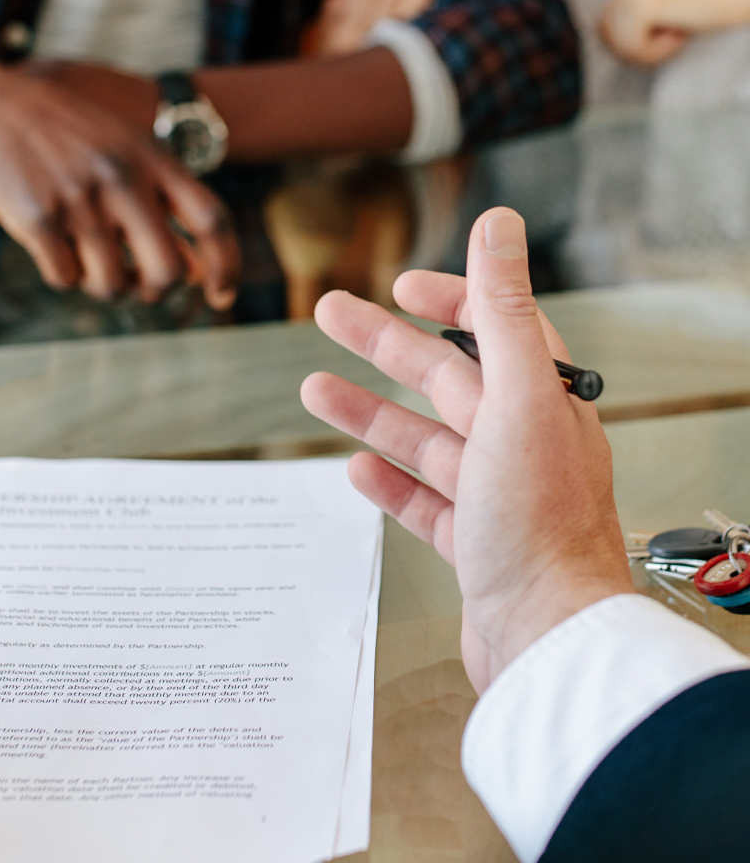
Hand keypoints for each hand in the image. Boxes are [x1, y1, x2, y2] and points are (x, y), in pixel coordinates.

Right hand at [0, 62, 238, 308]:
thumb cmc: (69, 137)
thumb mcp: (126, 151)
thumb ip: (164, 201)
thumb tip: (196, 272)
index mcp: (153, 159)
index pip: (212, 220)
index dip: (226, 266)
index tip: (220, 297)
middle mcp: (123, 180)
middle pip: (167, 271)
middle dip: (156, 292)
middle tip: (141, 288)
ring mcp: (80, 200)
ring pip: (113, 285)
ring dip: (103, 287)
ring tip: (89, 263)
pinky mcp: (39, 219)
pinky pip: (65, 280)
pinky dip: (63, 275)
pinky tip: (53, 247)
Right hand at [301, 208, 631, 691]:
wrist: (549, 637)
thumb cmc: (540, 522)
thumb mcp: (518, 398)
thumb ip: (502, 311)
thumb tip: (499, 225)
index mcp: (544, 401)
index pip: (499, 328)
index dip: (452, 299)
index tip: (401, 286)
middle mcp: (524, 443)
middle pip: (447, 379)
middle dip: (385, 345)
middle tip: (328, 314)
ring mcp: (498, 496)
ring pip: (424, 439)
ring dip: (369, 411)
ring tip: (312, 389)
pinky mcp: (475, 545)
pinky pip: (423, 502)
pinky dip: (388, 482)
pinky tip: (354, 469)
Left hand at [599, 0, 689, 64]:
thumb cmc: (703, 13)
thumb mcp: (657, 18)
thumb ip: (628, 26)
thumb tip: (596, 42)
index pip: (603, 29)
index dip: (632, 44)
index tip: (665, 29)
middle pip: (606, 39)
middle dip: (639, 49)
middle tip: (673, 32)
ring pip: (620, 45)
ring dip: (651, 51)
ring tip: (677, 30)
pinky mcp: (645, 2)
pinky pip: (635, 47)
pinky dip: (659, 51)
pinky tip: (680, 31)